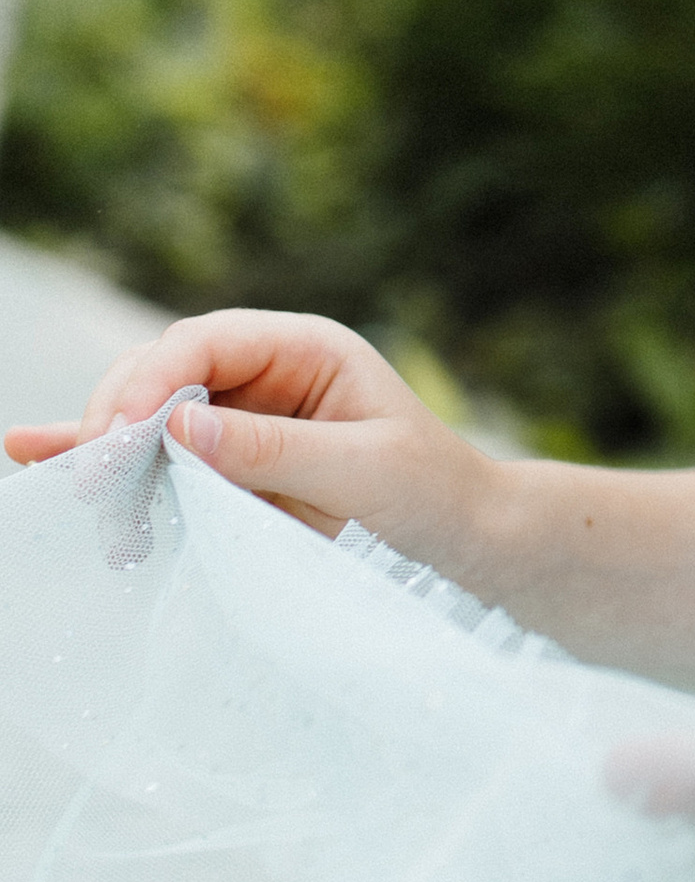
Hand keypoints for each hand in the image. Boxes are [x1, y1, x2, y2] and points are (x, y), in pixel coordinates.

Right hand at [3, 306, 482, 559]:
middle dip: (118, 417)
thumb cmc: (432, 493)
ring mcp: (239, 418)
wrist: (464, 541)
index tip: (120, 433)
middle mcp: (263, 372)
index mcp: (304, 347)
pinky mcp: (225, 466)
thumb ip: (275, 449)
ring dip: (105, 450)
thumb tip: (179, 425)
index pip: (206, 340)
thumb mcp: (366, 471)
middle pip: (162, 372)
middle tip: (93, 476)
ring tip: (70, 488)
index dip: (152, 378)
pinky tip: (38, 458)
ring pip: (147, 415)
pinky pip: (155, 456)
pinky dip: (106, 463)